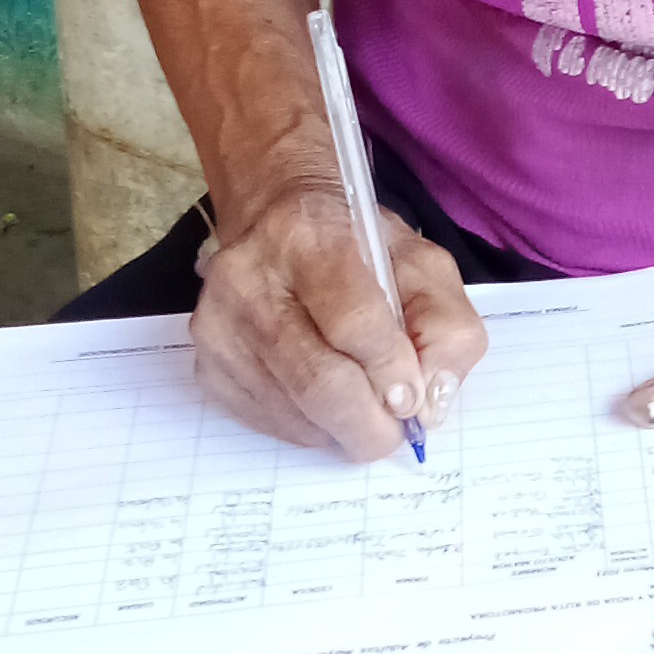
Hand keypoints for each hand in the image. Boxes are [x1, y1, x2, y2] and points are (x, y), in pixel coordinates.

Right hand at [192, 182, 487, 458]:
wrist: (278, 224)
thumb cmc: (357, 247)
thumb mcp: (421, 264)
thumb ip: (446, 326)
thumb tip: (430, 400)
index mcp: (308, 238)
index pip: (353, 322)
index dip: (391, 371)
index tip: (414, 395)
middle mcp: (248, 279)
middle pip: (318, 382)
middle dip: (370, 424)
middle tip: (395, 430)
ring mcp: (218, 326)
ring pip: (294, 413)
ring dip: (342, 429)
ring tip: (362, 407)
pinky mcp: (207, 365)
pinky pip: (269, 424)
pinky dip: (311, 428)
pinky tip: (324, 401)